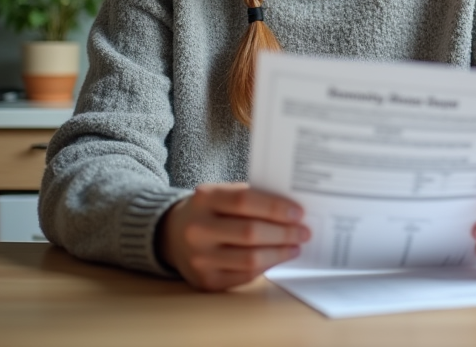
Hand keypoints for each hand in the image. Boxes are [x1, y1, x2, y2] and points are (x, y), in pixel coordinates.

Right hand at [157, 182, 309, 290]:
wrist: (171, 234)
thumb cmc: (209, 210)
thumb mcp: (221, 194)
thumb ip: (251, 198)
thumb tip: (292, 211)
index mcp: (204, 199)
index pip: (244, 200)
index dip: (275, 207)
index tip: (299, 212)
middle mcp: (197, 229)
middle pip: (250, 232)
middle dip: (284, 233)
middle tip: (304, 232)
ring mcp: (199, 258)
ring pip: (250, 259)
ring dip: (279, 253)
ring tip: (295, 246)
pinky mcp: (205, 281)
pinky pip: (244, 276)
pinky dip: (266, 266)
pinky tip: (277, 258)